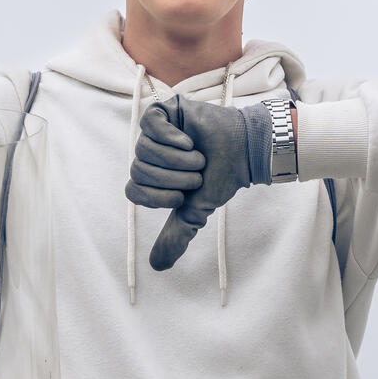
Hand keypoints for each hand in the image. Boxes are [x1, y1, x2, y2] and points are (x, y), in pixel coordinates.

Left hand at [126, 95, 260, 270]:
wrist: (244, 152)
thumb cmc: (220, 179)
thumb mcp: (195, 212)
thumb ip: (176, 236)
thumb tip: (157, 267)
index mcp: (151, 177)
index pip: (133, 190)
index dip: (157, 197)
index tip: (183, 196)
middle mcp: (149, 154)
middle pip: (139, 170)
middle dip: (172, 178)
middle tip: (197, 174)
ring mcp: (154, 131)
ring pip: (144, 149)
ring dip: (177, 159)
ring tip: (197, 157)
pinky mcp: (163, 111)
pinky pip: (149, 124)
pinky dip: (171, 137)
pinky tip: (189, 140)